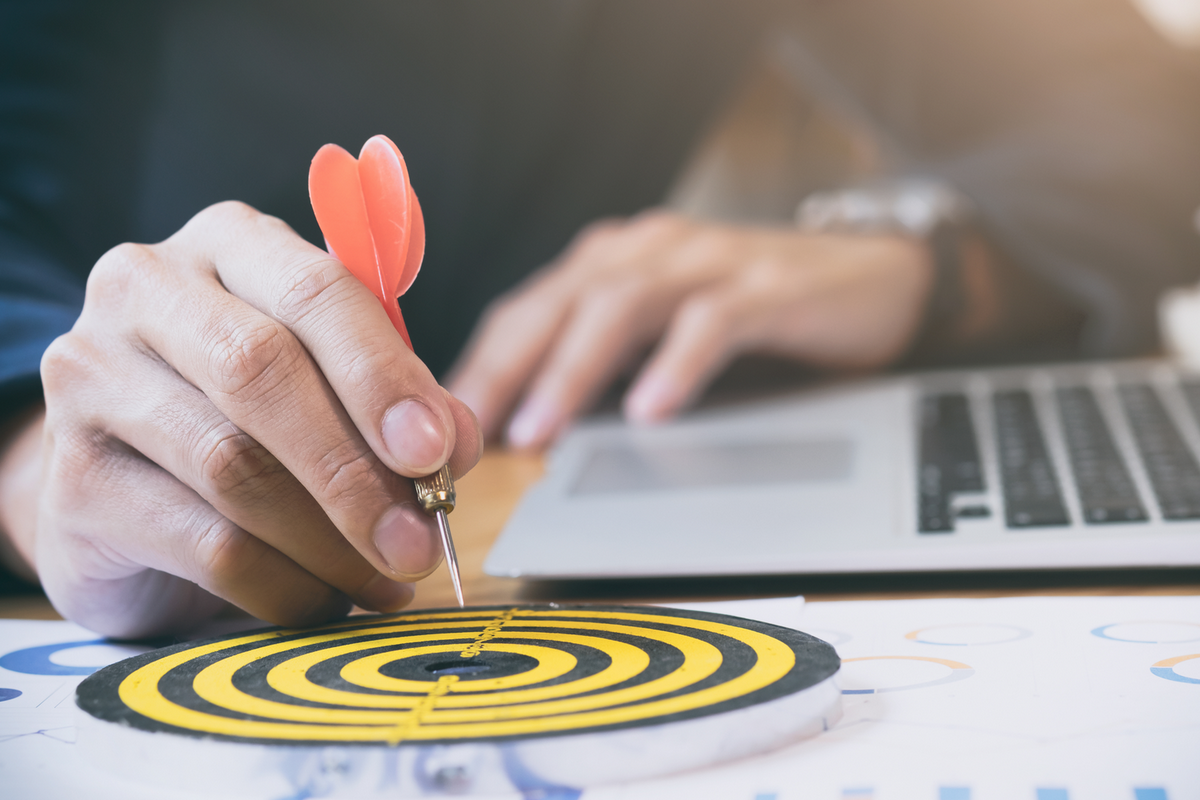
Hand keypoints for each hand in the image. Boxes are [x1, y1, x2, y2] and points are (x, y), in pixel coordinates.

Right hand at [0, 202, 480, 637]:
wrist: (127, 481)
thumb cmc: (252, 414)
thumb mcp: (332, 384)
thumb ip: (397, 401)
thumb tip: (455, 445)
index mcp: (228, 244)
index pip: (314, 290)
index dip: (381, 374)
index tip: (434, 450)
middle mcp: (146, 291)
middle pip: (260, 372)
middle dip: (355, 468)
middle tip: (419, 539)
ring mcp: (92, 381)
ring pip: (232, 467)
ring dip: (330, 540)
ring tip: (387, 577)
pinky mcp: (73, 483)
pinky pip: (203, 544)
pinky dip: (283, 584)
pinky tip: (324, 599)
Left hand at [448, 210, 932, 448]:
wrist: (870, 278)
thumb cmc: (753, 312)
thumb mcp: (663, 333)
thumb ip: (602, 362)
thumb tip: (525, 424)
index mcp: (615, 263)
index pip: (527, 309)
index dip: (482, 365)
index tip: (442, 426)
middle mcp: (651, 251)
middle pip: (559, 301)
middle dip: (507, 368)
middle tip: (469, 431)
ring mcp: (710, 263)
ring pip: (622, 305)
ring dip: (573, 369)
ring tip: (540, 430)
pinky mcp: (768, 286)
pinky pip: (711, 321)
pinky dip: (675, 364)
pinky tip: (650, 410)